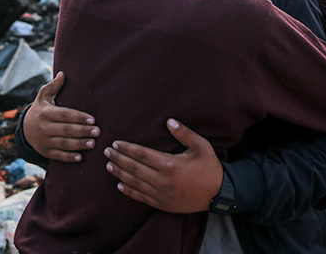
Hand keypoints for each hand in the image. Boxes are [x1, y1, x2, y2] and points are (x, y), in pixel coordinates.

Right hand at [22, 71, 99, 162]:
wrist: (25, 129)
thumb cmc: (41, 110)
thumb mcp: (44, 97)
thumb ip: (54, 86)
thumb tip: (63, 74)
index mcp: (46, 113)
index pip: (65, 115)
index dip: (79, 117)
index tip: (93, 119)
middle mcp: (44, 128)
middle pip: (66, 130)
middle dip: (83, 131)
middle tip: (98, 132)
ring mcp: (44, 141)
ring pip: (64, 144)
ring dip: (79, 144)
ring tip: (93, 143)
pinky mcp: (45, 152)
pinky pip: (58, 156)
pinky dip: (69, 157)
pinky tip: (80, 157)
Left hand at [104, 119, 222, 212]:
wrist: (219, 194)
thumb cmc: (209, 167)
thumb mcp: (201, 146)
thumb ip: (184, 133)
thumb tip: (168, 121)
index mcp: (170, 164)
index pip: (141, 155)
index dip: (126, 148)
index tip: (115, 143)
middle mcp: (162, 180)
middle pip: (133, 168)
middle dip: (118, 159)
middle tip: (106, 151)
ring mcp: (161, 194)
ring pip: (134, 183)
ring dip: (119, 174)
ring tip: (108, 165)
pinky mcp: (162, 204)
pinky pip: (140, 197)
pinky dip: (128, 191)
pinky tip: (119, 185)